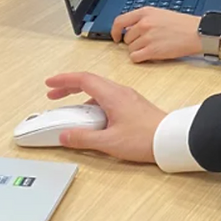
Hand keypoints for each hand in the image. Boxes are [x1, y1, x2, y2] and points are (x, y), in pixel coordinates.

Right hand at [45, 72, 165, 162]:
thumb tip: (65, 135)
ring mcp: (128, 98)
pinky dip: (94, 103)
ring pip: (100, 90)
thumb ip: (83, 138)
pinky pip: (108, 98)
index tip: (50, 83)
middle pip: (91, 81)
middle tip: (54, 94)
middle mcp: (121, 92)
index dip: (64, 79)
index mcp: (113, 95)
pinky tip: (90, 118)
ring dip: (82, 95)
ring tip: (70, 109)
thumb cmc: (146, 138)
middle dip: (69, 86)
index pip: (84, 79)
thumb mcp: (108, 141)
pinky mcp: (132, 106)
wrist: (170, 139)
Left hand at [111, 8, 202, 61]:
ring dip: (139, 50)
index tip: (116, 36)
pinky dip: (140, 58)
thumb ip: (144, 19)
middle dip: (134, 42)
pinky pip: (135, 58)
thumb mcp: (161, 14)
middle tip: (147, 42)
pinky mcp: (152, 50)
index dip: (114, 31)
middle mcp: (144, 24)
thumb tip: (130, 29)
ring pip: (130, 49)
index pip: (119, 21)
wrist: (198, 33)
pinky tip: (150, 55)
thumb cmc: (184, 25)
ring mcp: (147, 37)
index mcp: (146, 12)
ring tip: (153, 47)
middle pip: (126, 38)